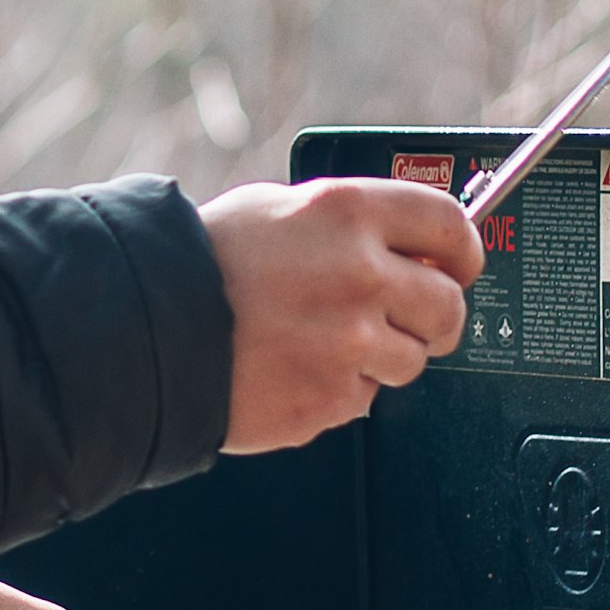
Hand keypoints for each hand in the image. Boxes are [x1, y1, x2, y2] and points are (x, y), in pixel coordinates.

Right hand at [200, 177, 476, 452]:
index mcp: (347, 214)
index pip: (449, 225)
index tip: (459, 265)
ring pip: (411, 360)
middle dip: (433, 316)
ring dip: (379, 356)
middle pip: (447, 306)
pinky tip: (294, 367)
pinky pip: (362, 399)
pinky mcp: (330, 399)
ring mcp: (349, 343)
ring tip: (321, 342)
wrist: (146, 330)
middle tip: (409, 318)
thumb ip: (349, 226)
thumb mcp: (277, 210)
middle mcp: (359, 275)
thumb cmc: (202, 264)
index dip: (463, 251)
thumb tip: (406, 247)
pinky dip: (336, 389)